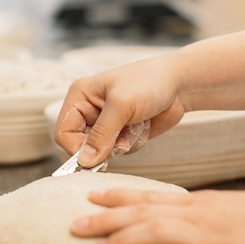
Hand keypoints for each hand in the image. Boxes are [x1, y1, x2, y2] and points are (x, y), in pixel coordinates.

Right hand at [54, 57, 185, 167]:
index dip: (76, 148)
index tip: (96, 157)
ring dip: (121, 143)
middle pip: (80, 146)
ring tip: (136, 123)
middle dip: (103, 146)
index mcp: (80, 97)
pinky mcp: (120, 133)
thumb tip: (85, 161)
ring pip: (101, 151)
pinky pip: (118, 151)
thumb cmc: (149, 82)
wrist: (180, 84)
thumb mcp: (122, 105)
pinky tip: (142, 125)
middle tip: (122, 140)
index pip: (63, 132)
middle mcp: (88, 110)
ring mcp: (105, 123)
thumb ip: (101, 134)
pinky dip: (132, 143)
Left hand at [71, 187, 244, 243]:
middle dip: (106, 219)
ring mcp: (208, 237)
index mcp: (195, 204)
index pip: (148, 197)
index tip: (91, 196)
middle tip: (75, 224)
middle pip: (143, 213)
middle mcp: (195, 216)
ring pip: (158, 233)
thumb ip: (193, 214)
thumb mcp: (222, 207)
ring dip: (125, 242)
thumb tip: (167, 220)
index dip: (117, 197)